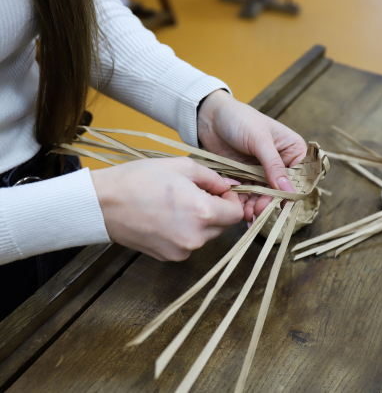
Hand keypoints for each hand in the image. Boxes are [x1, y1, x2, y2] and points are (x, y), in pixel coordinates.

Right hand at [90, 157, 243, 260]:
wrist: (102, 204)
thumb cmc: (139, 180)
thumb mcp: (181, 167)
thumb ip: (213, 178)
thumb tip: (230, 186)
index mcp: (202, 213)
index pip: (237, 214)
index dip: (232, 200)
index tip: (220, 191)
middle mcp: (195, 238)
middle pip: (223, 226)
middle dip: (217, 210)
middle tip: (196, 193)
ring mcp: (181, 251)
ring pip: (207, 236)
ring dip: (202, 221)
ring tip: (178, 204)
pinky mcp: (169, 257)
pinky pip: (189, 243)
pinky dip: (186, 231)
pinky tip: (167, 217)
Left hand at [197, 90, 306, 221]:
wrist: (210, 116)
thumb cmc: (239, 118)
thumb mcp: (259, 139)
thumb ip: (273, 165)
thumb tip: (287, 189)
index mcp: (292, 150)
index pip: (298, 177)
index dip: (291, 192)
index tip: (282, 206)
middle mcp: (280, 163)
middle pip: (280, 190)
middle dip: (269, 202)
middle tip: (258, 211)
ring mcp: (262, 172)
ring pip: (264, 195)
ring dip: (256, 206)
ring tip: (247, 214)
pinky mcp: (246, 177)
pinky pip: (249, 194)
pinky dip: (245, 203)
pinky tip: (240, 210)